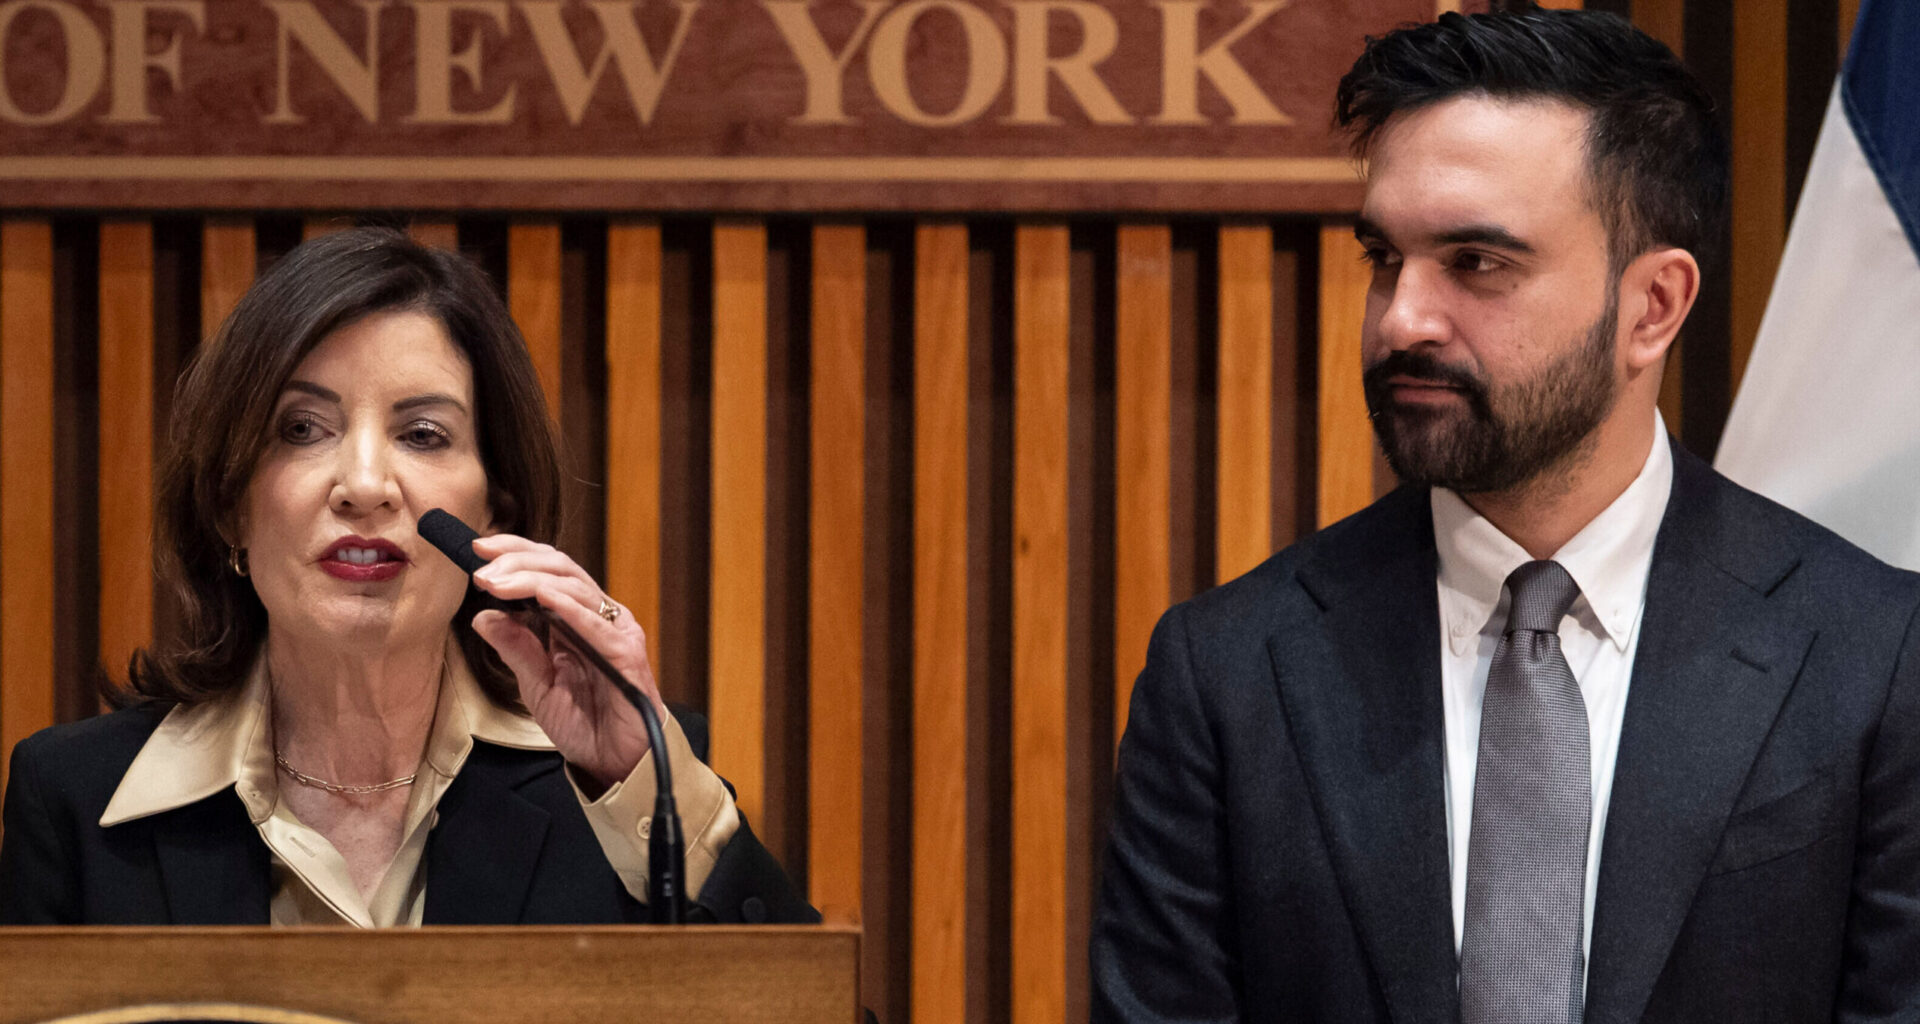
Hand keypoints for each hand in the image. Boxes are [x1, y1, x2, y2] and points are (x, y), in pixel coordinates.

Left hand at [465, 534, 662, 791]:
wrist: (616, 763)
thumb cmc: (584, 723)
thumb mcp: (537, 683)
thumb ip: (516, 648)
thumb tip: (482, 615)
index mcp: (578, 618)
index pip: (547, 570)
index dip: (515, 553)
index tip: (477, 550)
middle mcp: (598, 617)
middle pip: (560, 567)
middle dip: (518, 558)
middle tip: (482, 564)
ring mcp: (614, 631)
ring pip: (574, 586)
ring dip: (531, 579)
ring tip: (496, 582)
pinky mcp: (626, 652)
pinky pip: (594, 623)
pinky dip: (566, 605)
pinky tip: (540, 596)